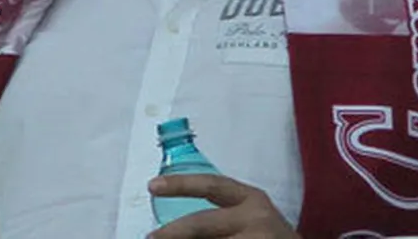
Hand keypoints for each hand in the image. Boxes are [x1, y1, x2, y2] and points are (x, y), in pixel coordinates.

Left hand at [147, 174, 298, 238]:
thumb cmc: (268, 238)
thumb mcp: (250, 219)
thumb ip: (218, 221)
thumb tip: (169, 234)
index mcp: (252, 200)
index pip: (212, 186)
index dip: (181, 184)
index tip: (152, 185)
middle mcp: (256, 220)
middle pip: (202, 225)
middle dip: (171, 234)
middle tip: (149, 238)